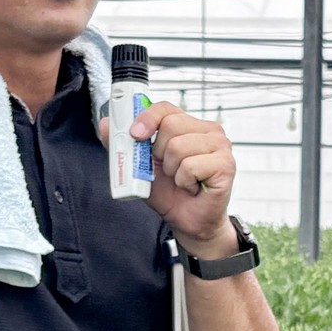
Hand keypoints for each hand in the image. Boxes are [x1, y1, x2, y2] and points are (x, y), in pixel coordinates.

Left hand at [129, 102, 237, 254]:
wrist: (189, 222)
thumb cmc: (170, 193)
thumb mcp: (140, 167)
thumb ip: (124, 145)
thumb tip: (105, 124)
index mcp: (189, 125)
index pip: (166, 108)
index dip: (147, 118)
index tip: (135, 135)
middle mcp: (209, 131)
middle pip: (171, 124)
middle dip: (159, 152)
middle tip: (168, 169)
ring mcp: (221, 146)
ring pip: (178, 147)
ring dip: (172, 170)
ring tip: (181, 180)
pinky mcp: (226, 165)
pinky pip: (190, 166)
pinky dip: (184, 181)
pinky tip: (192, 187)